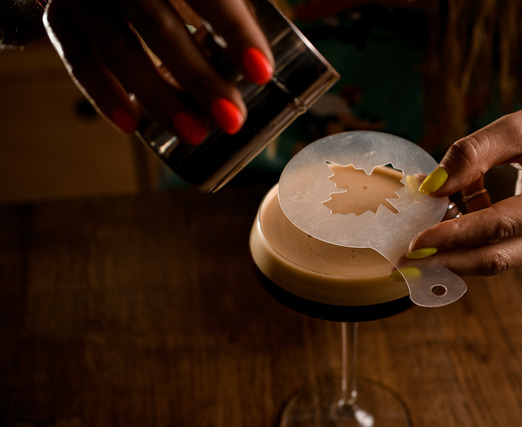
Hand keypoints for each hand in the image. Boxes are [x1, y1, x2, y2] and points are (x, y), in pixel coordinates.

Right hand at [43, 0, 274, 142]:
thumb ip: (233, 10)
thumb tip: (273, 64)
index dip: (236, 31)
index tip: (262, 73)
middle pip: (160, 26)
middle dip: (200, 78)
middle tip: (233, 119)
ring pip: (119, 48)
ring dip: (159, 97)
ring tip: (196, 132)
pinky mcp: (61, 22)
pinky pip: (79, 61)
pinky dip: (104, 95)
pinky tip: (133, 126)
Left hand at [410, 92, 521, 275]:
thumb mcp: (515, 125)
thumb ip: (472, 154)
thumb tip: (430, 188)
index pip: (498, 227)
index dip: (454, 236)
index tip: (415, 242)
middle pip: (497, 257)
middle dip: (448, 259)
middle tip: (404, 260)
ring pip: (496, 258)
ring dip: (457, 246)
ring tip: (424, 223)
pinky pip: (501, 250)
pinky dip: (473, 236)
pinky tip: (459, 207)